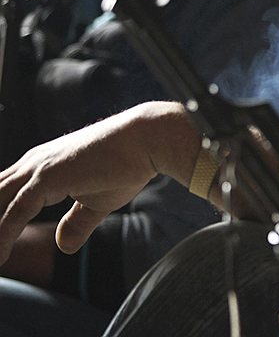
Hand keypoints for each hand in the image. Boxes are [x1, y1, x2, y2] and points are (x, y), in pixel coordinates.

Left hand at [0, 102, 192, 261]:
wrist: (146, 140)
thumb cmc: (127, 165)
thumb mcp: (97, 202)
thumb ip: (76, 223)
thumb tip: (64, 246)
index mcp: (41, 166)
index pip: (3, 194)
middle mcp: (32, 164)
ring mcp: (37, 170)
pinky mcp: (47, 178)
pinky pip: (15, 212)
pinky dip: (3, 234)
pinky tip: (0, 256)